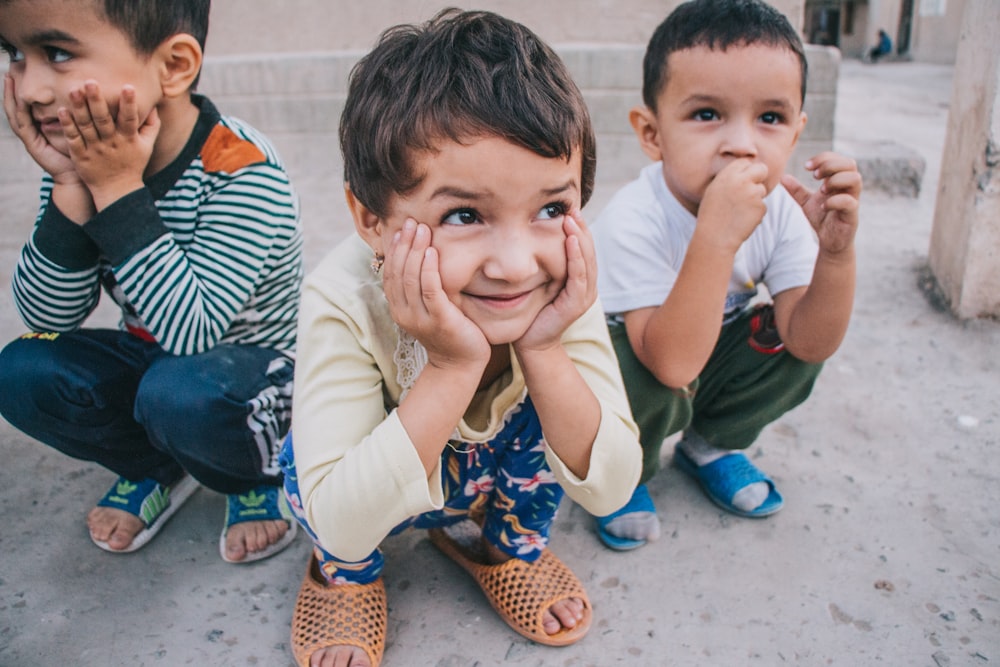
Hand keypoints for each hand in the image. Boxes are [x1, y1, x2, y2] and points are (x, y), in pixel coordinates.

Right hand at [3, 74, 77, 182]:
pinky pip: (23, 124)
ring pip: (15, 112)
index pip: (27, 104)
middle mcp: (32, 130)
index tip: (21, 69)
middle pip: (16, 105)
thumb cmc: (80, 153)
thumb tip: (83, 93)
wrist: (77, 177)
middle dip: (11, 88)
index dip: (23, 87)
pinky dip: (21, 111)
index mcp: (40, 126)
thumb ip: (74, 115)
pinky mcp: (32, 144)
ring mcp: (30, 137)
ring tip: (8, 78)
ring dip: (11, 96)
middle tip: (9, 69)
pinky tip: (20, 98)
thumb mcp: (75, 129)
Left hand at [60, 80, 159, 210]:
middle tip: (90, 82)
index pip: (130, 119)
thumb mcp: (147, 146)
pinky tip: (62, 111)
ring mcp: (94, 149)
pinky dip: (67, 125)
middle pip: (103, 119)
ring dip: (79, 108)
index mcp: (128, 139)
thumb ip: (152, 125)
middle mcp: (111, 143)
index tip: (128, 87)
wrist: (117, 191)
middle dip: (97, 101)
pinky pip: (73, 139)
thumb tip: (153, 105)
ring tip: (73, 90)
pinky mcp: (80, 155)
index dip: (130, 104)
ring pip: (86, 126)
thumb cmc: (133, 164)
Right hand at [382, 219, 490, 371]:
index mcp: (399, 308)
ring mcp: (420, 318)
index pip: (390, 274)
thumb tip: (425, 256)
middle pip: (399, 272)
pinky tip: (433, 252)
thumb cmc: (449, 332)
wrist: (460, 364)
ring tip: (422, 229)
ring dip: (416, 251)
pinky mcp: (440, 320)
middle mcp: (404, 313)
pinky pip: (430, 291)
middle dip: (405, 244)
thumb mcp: (430, 308)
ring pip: (412, 278)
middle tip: (412, 222)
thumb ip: (423, 287)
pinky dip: (429, 269)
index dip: (394, 250)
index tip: (401, 229)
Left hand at [514, 213, 596, 353]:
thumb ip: (544, 262)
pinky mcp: (576, 304)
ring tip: (572, 219)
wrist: (531, 343)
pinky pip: (579, 277)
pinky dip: (576, 258)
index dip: (578, 228)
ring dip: (580, 238)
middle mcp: (586, 286)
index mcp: (580, 279)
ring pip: (586, 261)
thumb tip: (531, 234)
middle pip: (589, 250)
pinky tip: (571, 242)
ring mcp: (584, 296)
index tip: (568, 208)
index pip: (583, 248)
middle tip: (571, 207)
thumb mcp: (539, 281)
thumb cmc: (532, 311)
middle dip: (581, 228)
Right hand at [696, 158, 768, 251]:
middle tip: (751, 189)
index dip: (745, 171)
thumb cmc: (711, 215)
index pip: (745, 162)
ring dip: (755, 198)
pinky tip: (743, 219)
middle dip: (759, 177)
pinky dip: (755, 212)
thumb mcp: (714, 190)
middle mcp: (741, 181)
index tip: (742, 180)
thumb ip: (729, 178)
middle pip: (761, 169)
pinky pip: (762, 206)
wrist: (714, 238)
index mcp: (727, 175)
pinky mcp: (760, 207)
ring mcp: (752, 193)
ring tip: (739, 211)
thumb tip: (744, 171)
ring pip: (762, 189)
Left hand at [781, 152, 861, 255]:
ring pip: (855, 179)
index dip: (823, 158)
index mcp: (839, 181)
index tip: (807, 166)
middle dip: (830, 165)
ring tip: (821, 190)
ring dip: (835, 180)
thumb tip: (782, 176)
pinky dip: (834, 201)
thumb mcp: (806, 202)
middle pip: (850, 164)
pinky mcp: (852, 215)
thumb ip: (796, 190)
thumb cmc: (822, 218)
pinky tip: (823, 207)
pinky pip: (849, 202)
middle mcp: (849, 188)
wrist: (829, 241)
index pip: (839, 159)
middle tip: (814, 176)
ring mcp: (853, 200)